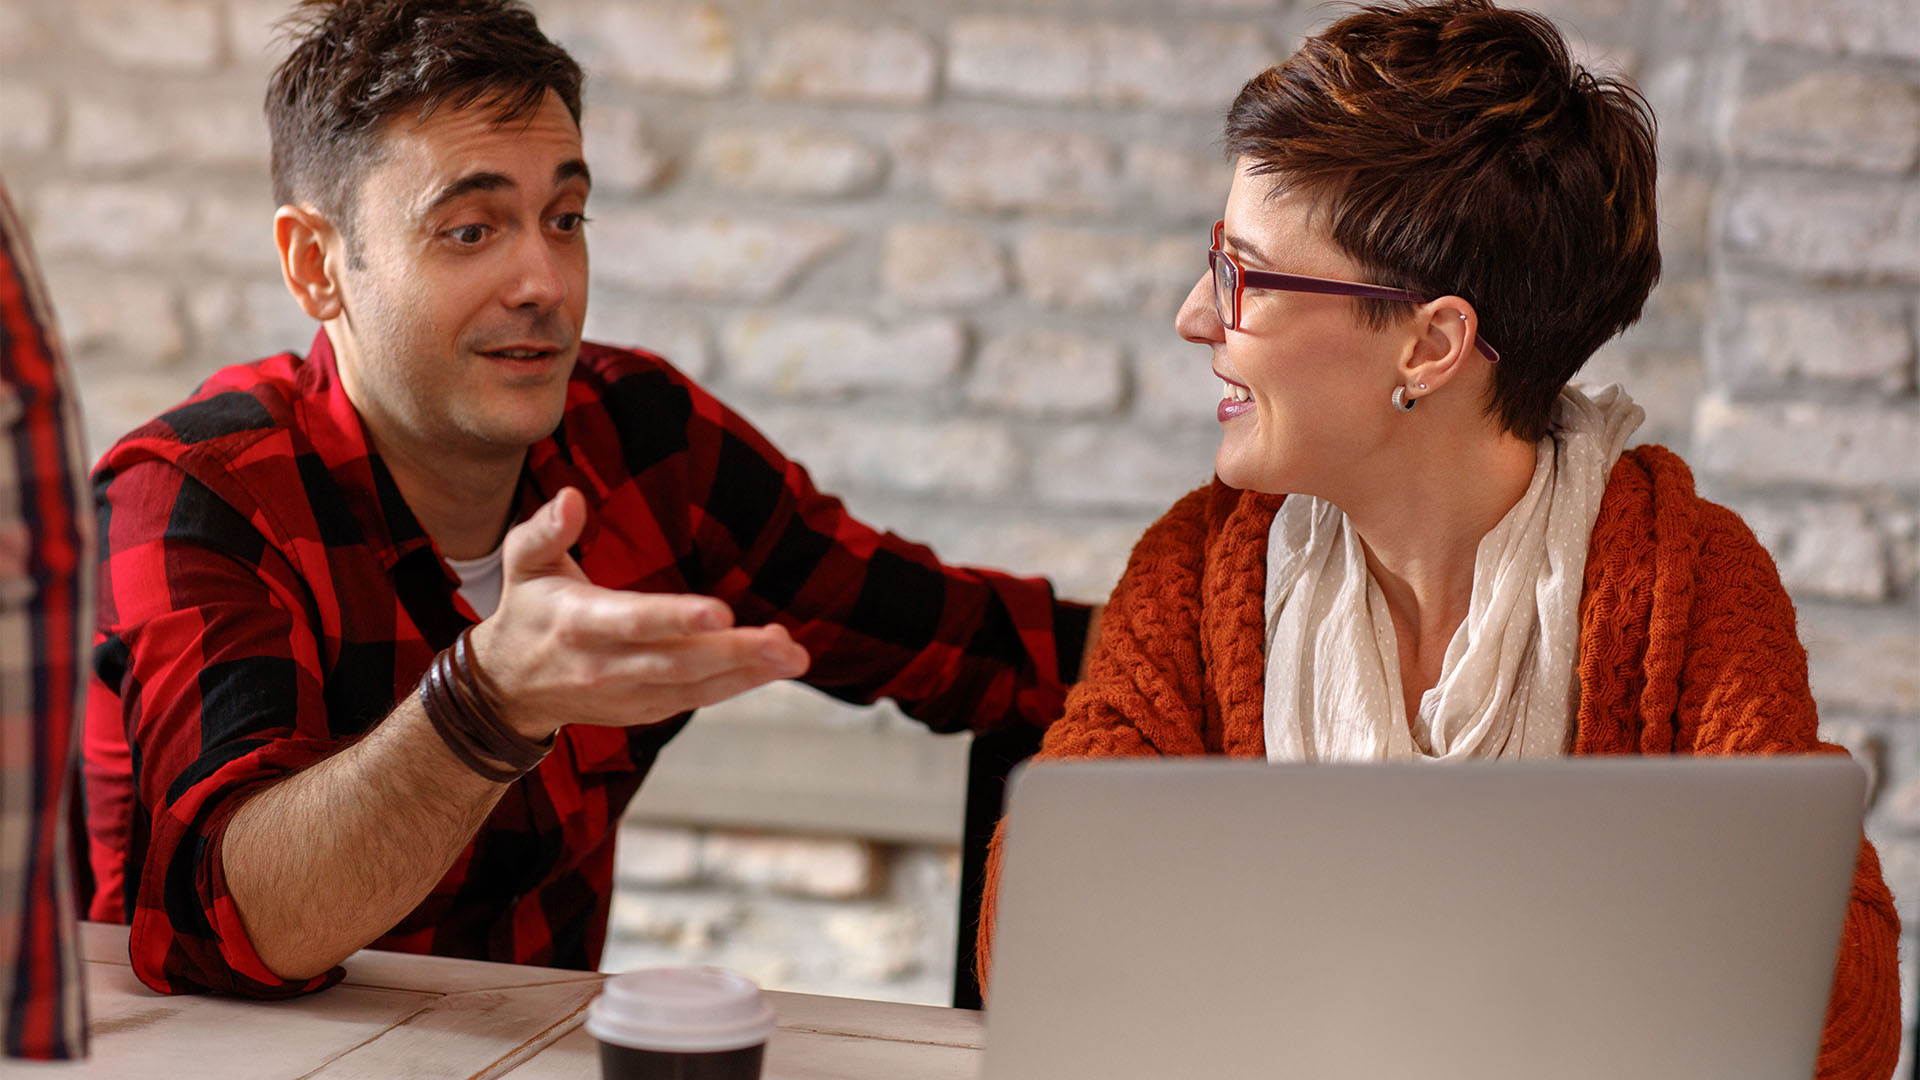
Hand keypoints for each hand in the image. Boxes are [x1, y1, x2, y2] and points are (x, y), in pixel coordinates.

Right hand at [469, 488, 810, 738]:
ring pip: (694, 687)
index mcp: (578, 623)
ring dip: (748, 673)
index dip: (677, 618)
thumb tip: (570, 497)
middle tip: (784, 643)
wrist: (507, 688)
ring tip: (794, 656)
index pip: (634, 621)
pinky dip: (736, 685)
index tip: (721, 611)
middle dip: (734, 652)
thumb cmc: (528, 608)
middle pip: (678, 661)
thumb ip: (547, 529)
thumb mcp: (524, 562)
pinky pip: (696, 699)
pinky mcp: (644, 709)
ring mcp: (627, 694)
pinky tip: (773, 667)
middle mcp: (605, 666)